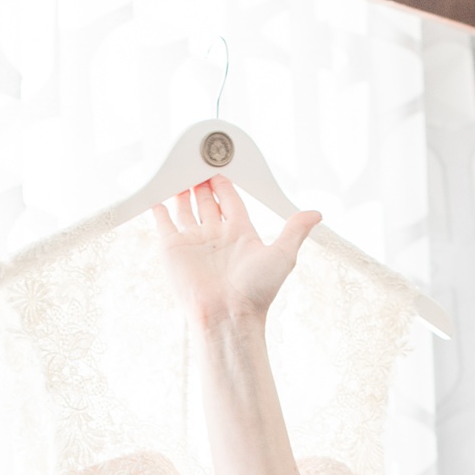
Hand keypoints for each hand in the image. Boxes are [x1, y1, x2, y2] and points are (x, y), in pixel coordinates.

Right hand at [152, 175, 319, 330]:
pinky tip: (157, 193)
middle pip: (207, 200)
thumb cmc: (256, 292)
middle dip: (202, 180)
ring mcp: (194, 241)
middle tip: (198, 158)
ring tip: (179, 168)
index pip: (230, 199)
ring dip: (182, 190)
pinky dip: (158, 208)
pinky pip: (163, 222)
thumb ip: (295, 230)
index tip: (221, 162)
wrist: (227, 316)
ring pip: (185, 207)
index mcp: (240, 233)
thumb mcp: (282, 255)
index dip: (225, 182)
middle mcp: (216, 236)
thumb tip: (317, 214)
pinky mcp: (173, 248)